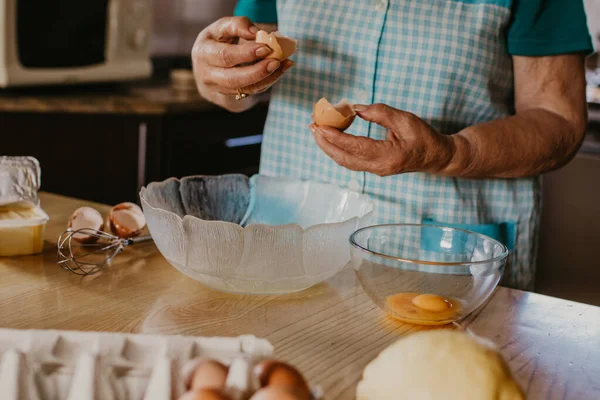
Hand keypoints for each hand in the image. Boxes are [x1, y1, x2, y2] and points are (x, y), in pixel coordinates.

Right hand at [192, 17, 292, 97]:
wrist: (208, 65)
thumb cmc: (218, 41)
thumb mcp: (222, 28)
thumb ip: (237, 25)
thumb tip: (255, 33)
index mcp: (203, 52)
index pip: (224, 55)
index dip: (246, 53)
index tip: (266, 48)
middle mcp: (207, 74)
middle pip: (232, 78)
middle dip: (257, 71)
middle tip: (275, 61)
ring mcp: (217, 89)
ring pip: (243, 88)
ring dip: (265, 78)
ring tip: (281, 65)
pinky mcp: (229, 96)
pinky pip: (250, 92)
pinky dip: (267, 82)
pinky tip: (279, 71)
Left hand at [310, 104, 455, 175]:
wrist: (436, 157)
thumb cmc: (424, 137)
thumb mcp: (406, 119)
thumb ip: (380, 113)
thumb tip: (354, 108)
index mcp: (387, 156)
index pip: (354, 146)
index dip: (334, 136)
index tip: (319, 125)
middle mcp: (378, 167)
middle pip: (344, 158)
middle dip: (325, 143)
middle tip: (312, 126)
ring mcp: (375, 170)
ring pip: (345, 161)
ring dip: (328, 147)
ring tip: (316, 131)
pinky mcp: (374, 168)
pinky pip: (350, 161)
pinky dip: (337, 150)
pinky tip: (331, 138)